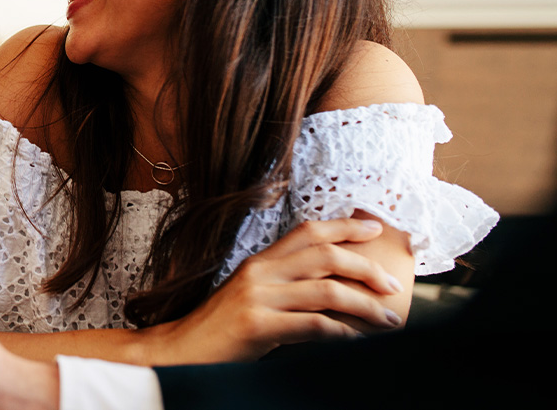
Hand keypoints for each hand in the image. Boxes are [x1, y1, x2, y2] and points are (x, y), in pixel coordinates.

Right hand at [153, 218, 404, 363]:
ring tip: (389, 320)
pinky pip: (312, 325)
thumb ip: (284, 287)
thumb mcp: (251, 297)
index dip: (345, 226)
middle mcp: (259, 272)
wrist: (182, 350)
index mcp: (259, 262)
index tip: (376, 227)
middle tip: (394, 284)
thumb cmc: (221, 329)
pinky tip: (358, 340)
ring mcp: (257, 297)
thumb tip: (331, 289)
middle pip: (324, 255)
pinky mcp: (257, 325)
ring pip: (326, 291)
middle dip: (367, 267)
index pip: (307, 231)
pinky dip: (343, 333)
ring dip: (365, 305)